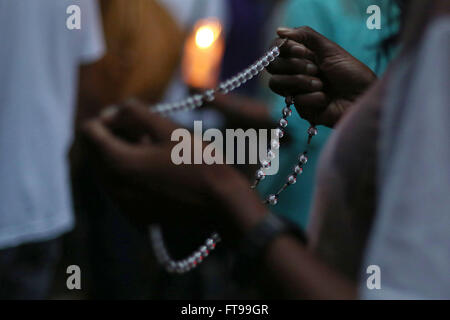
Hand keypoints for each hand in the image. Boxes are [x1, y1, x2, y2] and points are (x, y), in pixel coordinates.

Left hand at [80, 100, 259, 233]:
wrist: (221, 204)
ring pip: (106, 171)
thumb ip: (133, 113)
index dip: (107, 118)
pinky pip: (119, 189)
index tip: (132, 117)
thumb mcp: (167, 128)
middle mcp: (113, 188)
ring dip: (120, 155)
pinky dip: (129, 175)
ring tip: (152, 150)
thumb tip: (110, 112)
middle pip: (94, 153)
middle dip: (112, 136)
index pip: (89, 132)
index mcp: (117, 163)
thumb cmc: (198, 160)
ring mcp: (123, 205)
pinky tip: (155, 172)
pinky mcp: (135, 216)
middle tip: (144, 132)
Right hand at [267, 27, 376, 126]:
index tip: (302, 51)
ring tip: (321, 85)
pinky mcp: (301, 109)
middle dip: (294, 66)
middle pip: (272, 66)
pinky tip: (326, 100)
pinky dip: (314, 98)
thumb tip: (279, 30)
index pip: (275, 50)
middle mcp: (295, 73)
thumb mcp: (329, 48)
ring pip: (276, 83)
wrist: (363, 96)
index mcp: (301, 57)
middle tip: (316, 69)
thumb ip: (306, 35)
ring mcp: (296, 91)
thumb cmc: (351, 72)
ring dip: (302, 81)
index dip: (283, 49)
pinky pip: (296, 100)